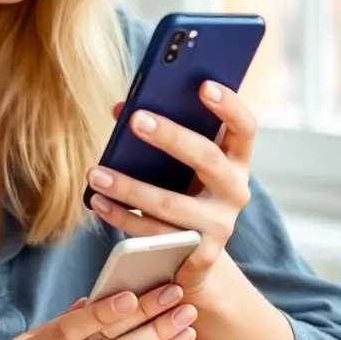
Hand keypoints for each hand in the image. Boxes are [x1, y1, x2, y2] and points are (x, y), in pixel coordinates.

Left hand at [85, 82, 255, 296]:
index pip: (244, 127)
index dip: (229, 106)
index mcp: (236, 160)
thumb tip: (120, 107)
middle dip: (170, 137)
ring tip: (95, 172)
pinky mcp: (199, 254)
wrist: (194, 254)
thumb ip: (160, 134)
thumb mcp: (181, 164)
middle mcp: (235, 191)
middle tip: (134, 119)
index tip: (204, 85)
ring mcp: (220, 225)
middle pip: (207, 158)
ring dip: (129, 187)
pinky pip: (155, 235)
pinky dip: (122, 217)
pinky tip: (99, 201)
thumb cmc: (182, 191)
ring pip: (171, 204)